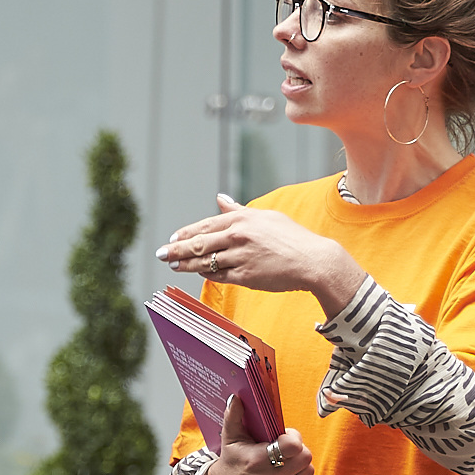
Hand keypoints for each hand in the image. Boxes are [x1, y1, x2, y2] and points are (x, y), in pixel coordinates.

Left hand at [157, 194, 364, 313]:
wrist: (313, 260)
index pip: (205, 225)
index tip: (172, 238)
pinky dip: (207, 274)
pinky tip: (199, 273)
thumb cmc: (292, 237)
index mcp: (242, 218)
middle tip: (161, 254)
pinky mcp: (245, 276)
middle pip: (199, 244)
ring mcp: (240, 256)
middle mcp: (238, 235)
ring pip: (205, 262)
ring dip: (186, 264)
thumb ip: (238, 209)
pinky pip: (219, 276)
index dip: (186, 233)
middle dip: (176, 249)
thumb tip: (219, 198)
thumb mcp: (265, 216)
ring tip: (173, 266)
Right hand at [200, 393, 313, 474]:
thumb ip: (233, 416)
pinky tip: (289, 474)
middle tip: (288, 449)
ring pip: (308, 473)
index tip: (285, 436)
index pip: (293, 446)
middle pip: (305, 458)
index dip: (294, 438)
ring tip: (288, 461)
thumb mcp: (229, 438)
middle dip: (299, 450)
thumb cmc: (230, 461)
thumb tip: (236, 397)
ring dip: (301, 464)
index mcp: (257, 459)